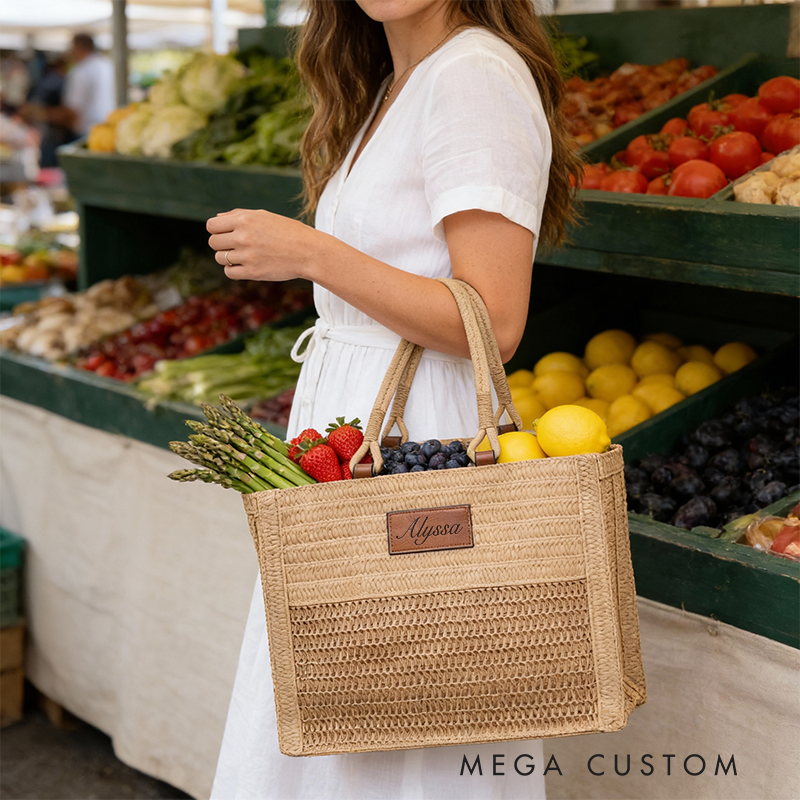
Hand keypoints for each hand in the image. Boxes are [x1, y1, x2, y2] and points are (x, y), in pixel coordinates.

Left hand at [207, 208, 321, 281]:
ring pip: (220, 258)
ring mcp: (247, 255)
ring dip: (228, 257)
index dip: (217, 230)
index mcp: (245, 220)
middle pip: (213, 242)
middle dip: (222, 244)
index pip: (212, 226)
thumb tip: (217, 219)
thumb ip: (238, 216)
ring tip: (245, 255)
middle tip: (238, 245)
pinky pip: (229, 272)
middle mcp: (243, 236)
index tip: (227, 233)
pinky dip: (234, 270)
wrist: (309, 252)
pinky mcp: (253, 272)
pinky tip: (246, 265)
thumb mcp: (264, 216)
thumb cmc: (288, 232)